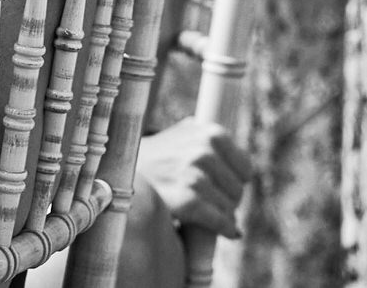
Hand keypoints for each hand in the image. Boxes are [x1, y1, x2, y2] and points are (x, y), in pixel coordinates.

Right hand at [135, 117, 252, 237]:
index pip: (244, 167)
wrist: (121, 173)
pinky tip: (230, 232)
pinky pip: (218, 219)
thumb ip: (210, 142)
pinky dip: (225, 228)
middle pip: (237, 188)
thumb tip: (245, 169)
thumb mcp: (183, 135)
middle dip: (230, 199)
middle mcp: (204, 151)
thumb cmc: (156, 158)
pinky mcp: (187, 200)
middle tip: (217, 205)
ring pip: (229, 205)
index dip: (237, 181)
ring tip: (215, 217)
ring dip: (225, 215)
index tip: (228, 189)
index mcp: (210, 133)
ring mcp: (195, 174)